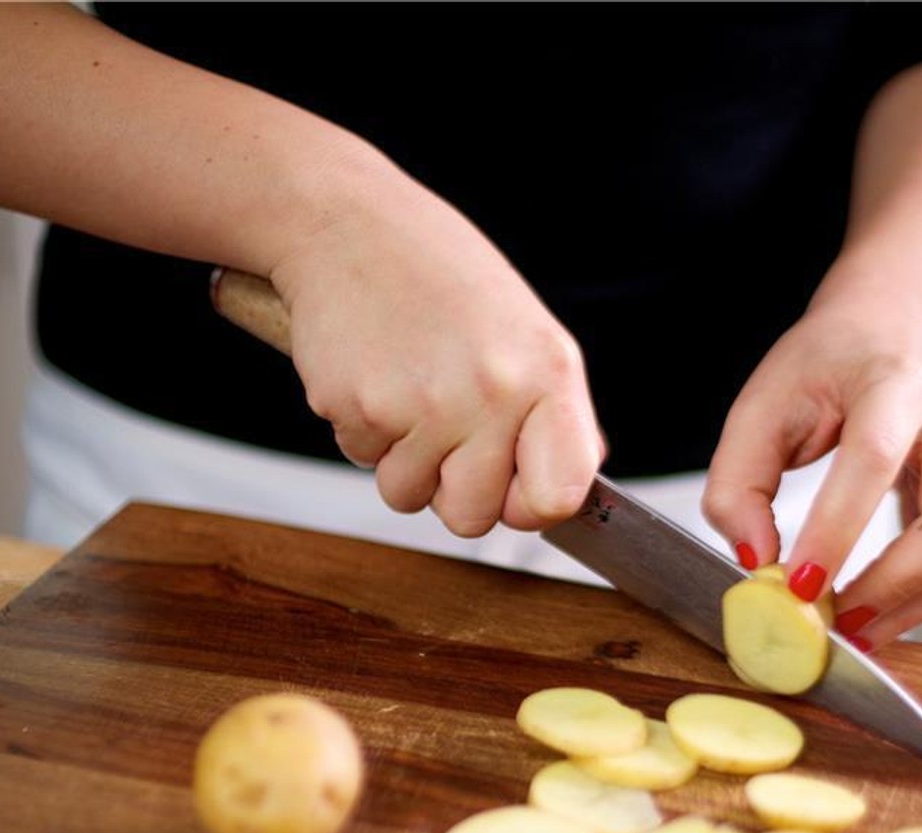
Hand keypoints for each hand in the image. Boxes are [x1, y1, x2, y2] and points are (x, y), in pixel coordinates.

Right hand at [270, 181, 603, 536]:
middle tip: (444, 426)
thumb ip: (554, 414)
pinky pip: (363, 462)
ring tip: (408, 392)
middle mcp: (493, 392)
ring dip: (403, 461)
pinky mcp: (360, 408)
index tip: (511, 484)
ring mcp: (424, 405)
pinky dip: (364, 430)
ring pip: (409, 497)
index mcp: (547, 374)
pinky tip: (374, 374)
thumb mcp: (526, 331)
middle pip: (473, 518)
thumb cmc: (440, 274)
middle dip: (452, 487)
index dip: (528, 504)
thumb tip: (572, 489)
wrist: (349, 225)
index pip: (558, 496)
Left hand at [702, 285, 921, 651]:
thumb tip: (755, 561)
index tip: (798, 584)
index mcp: (894, 383)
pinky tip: (873, 617)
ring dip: (911, 604)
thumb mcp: (761, 403)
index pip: (874, 460)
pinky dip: (920, 600)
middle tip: (835, 621)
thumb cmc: (826, 363)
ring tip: (850, 632)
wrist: (893, 329)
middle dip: (895, 584)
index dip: (837, 529)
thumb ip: (740, 482)